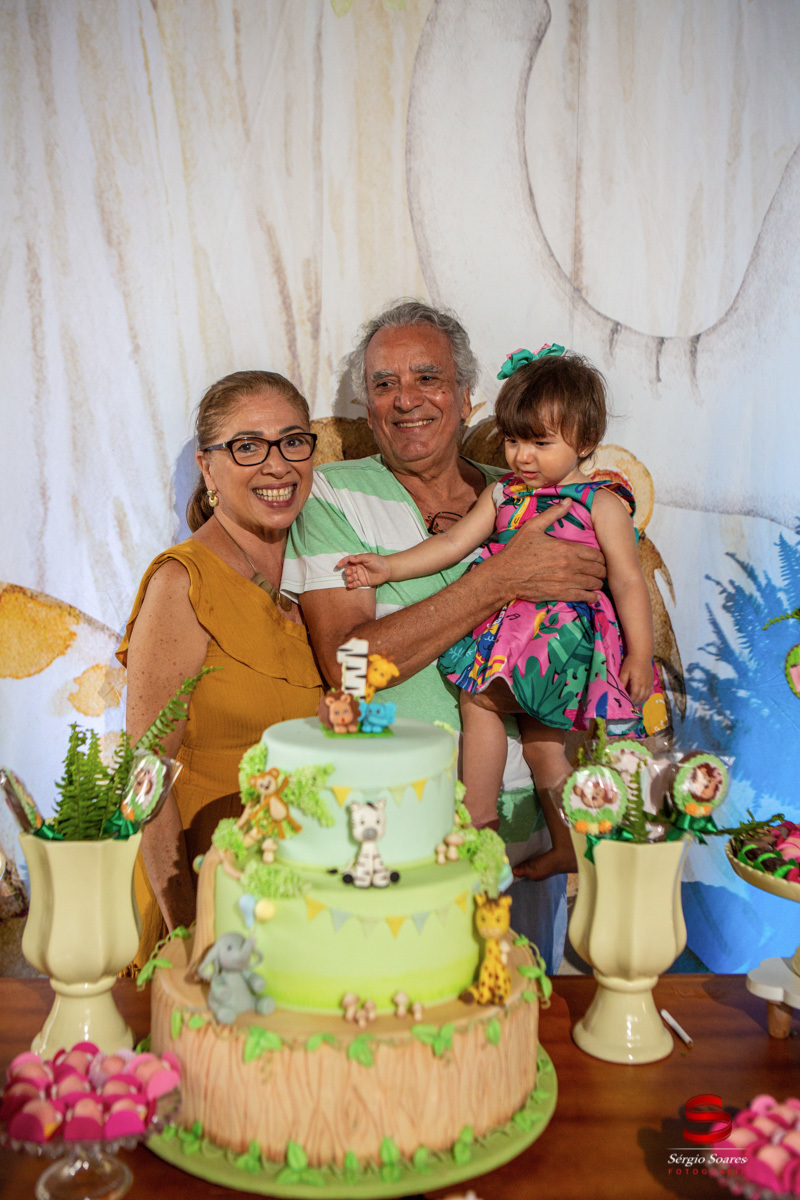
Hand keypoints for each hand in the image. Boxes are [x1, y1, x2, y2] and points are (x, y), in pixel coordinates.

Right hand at [335, 553, 390, 589]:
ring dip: (349, 578)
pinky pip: (356, 584)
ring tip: (350, 579)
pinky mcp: (363, 582)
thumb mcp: (369, 557)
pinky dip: (352, 585)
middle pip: (349, 570)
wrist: (387, 569)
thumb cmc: (378, 561)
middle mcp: (358, 568)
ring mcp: (360, 576)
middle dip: (347, 571)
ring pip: (352, 577)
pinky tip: (350, 585)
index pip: (348, 561)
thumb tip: (350, 558)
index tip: (339, 565)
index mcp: (358, 561)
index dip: (343, 562)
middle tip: (349, 573)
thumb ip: (359, 558)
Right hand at [485, 499, 605, 604]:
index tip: (599, 558)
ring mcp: (566, 582)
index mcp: (566, 548)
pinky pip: (584, 597)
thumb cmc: (517, 551)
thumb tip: (568, 500)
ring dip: (598, 583)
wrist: (504, 576)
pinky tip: (593, 595)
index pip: (596, 554)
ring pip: (593, 583)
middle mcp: (570, 566)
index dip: (601, 557)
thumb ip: (553, 513)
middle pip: (598, 569)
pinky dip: (592, 597)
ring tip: (597, 581)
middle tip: (600, 570)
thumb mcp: (532, 527)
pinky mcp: (560, 594)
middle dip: (602, 570)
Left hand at [619, 655, 652, 706]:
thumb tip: (619, 690)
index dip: (631, 700)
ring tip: (635, 702)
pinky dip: (645, 696)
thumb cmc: (631, 662)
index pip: (635, 695)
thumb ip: (622, 681)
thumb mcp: (624, 671)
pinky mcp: (652, 681)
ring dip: (641, 700)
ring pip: (646, 696)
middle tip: (629, 705)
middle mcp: (645, 684)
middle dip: (635, 702)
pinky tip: (641, 697)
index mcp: (638, 682)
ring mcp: (649, 683)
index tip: (626, 703)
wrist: (642, 654)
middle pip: (641, 697)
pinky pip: (650, 692)